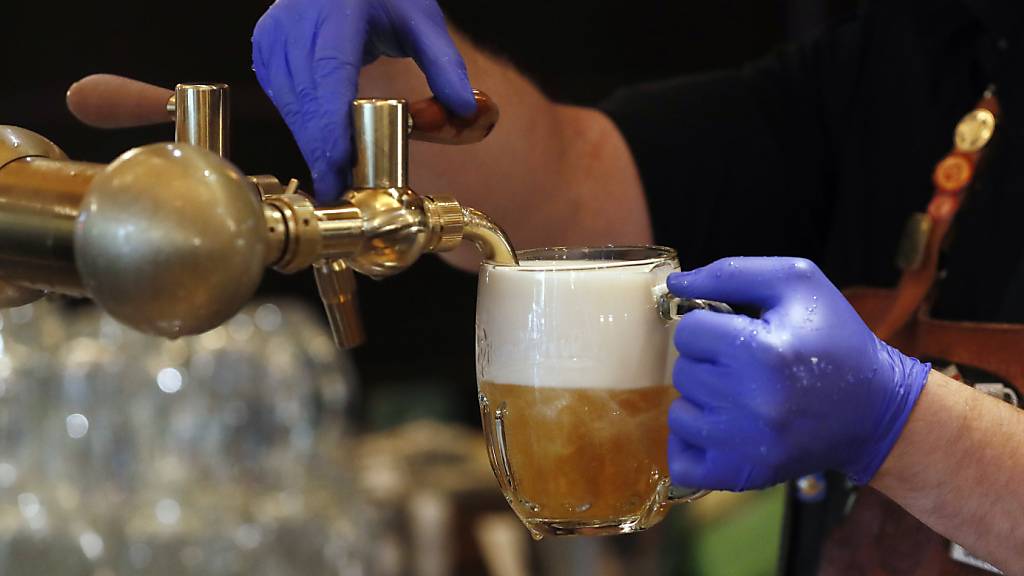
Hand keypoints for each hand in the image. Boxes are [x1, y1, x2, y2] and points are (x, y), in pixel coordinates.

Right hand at [252, 0, 475, 201]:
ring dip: (312, 144)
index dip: (331, 126)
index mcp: (336, 10)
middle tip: (341, 189)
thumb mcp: (420, 19)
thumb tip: (465, 109)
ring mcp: (275, 37)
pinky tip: (322, 148)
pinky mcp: (266, 50)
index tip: (340, 165)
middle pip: (306, 100)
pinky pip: (283, 100)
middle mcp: (296, 22)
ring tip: (335, 178)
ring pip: (290, 105)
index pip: (329, 76)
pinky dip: (303, 127)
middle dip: (323, 150)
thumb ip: (444, 65)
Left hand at [666, 257, 929, 490]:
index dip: (711, 325)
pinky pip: (681, 459)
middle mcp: (752, 401)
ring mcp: (745, 445)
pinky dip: (696, 442)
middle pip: (683, 371)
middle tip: (746, 365)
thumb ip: (731, 273)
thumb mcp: (797, 283)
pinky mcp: (742, 474)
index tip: (739, 332)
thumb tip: (675, 285)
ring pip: (679, 412)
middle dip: (709, 363)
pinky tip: (725, 427)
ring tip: (742, 395)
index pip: (690, 331)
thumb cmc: (835, 339)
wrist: (876, 410)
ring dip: (703, 401)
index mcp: (765, 350)